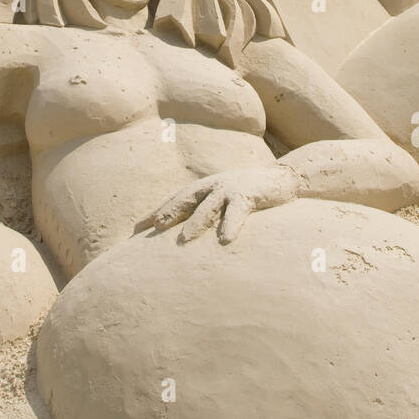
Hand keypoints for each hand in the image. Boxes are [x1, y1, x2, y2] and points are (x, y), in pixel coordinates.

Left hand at [146, 164, 299, 244]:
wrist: (282, 177)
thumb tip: (185, 232)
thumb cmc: (250, 192)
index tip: (136, 229)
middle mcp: (212, 185)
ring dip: (196, 222)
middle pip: (184, 199)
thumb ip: (207, 210)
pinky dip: (231, 225)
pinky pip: (238, 212)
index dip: (155, 212)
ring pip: (208, 206)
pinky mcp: (249, 195)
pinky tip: (225, 240)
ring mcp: (230, 188)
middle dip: (166, 213)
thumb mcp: (224, 198)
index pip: (174, 199)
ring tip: (184, 240)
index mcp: (204, 187)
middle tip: (150, 229)